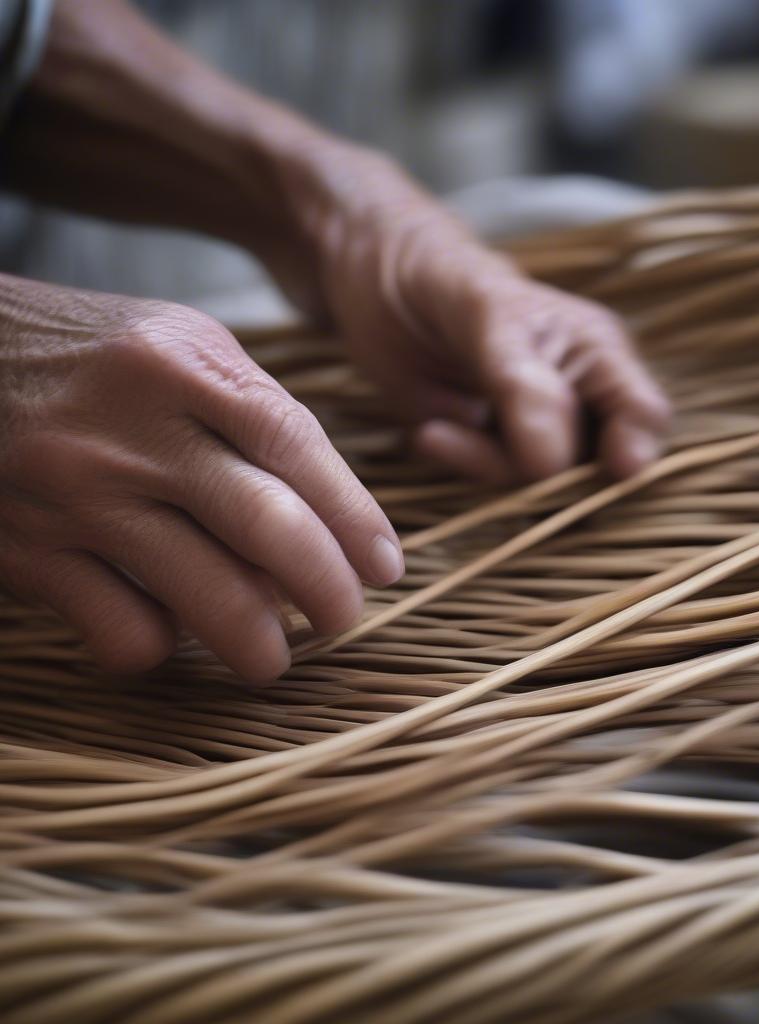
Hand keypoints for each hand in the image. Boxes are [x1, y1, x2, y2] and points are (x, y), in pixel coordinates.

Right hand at [0, 276, 401, 681]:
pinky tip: (169, 630)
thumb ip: (259, 415)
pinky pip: (123, 629)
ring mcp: (78, 495)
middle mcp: (135, 431)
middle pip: (266, 525)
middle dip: (327, 588)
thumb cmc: (97, 356)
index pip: (296, 447)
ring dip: (259, 642)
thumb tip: (333, 519)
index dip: (355, 518)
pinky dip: (160, 646)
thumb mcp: (184, 346)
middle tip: (346, 617)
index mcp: (185, 366)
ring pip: (204, 593)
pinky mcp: (28, 551)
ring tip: (274, 656)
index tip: (386, 566)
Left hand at [274, 149, 671, 483]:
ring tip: (438, 427)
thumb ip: (525, 386)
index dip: (634, 453)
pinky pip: (492, 480)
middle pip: (597, 466)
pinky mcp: (491, 448)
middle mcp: (580, 395)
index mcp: (598, 352)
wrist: (372, 278)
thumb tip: (555, 465)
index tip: (602, 472)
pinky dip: (461, 462)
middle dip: (545, 472)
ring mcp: (536, 427)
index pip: (645, 417)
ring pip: (541, 483)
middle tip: (488, 445)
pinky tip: (429, 431)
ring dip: (487, 464)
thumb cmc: (439, 275)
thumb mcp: (484, 314)